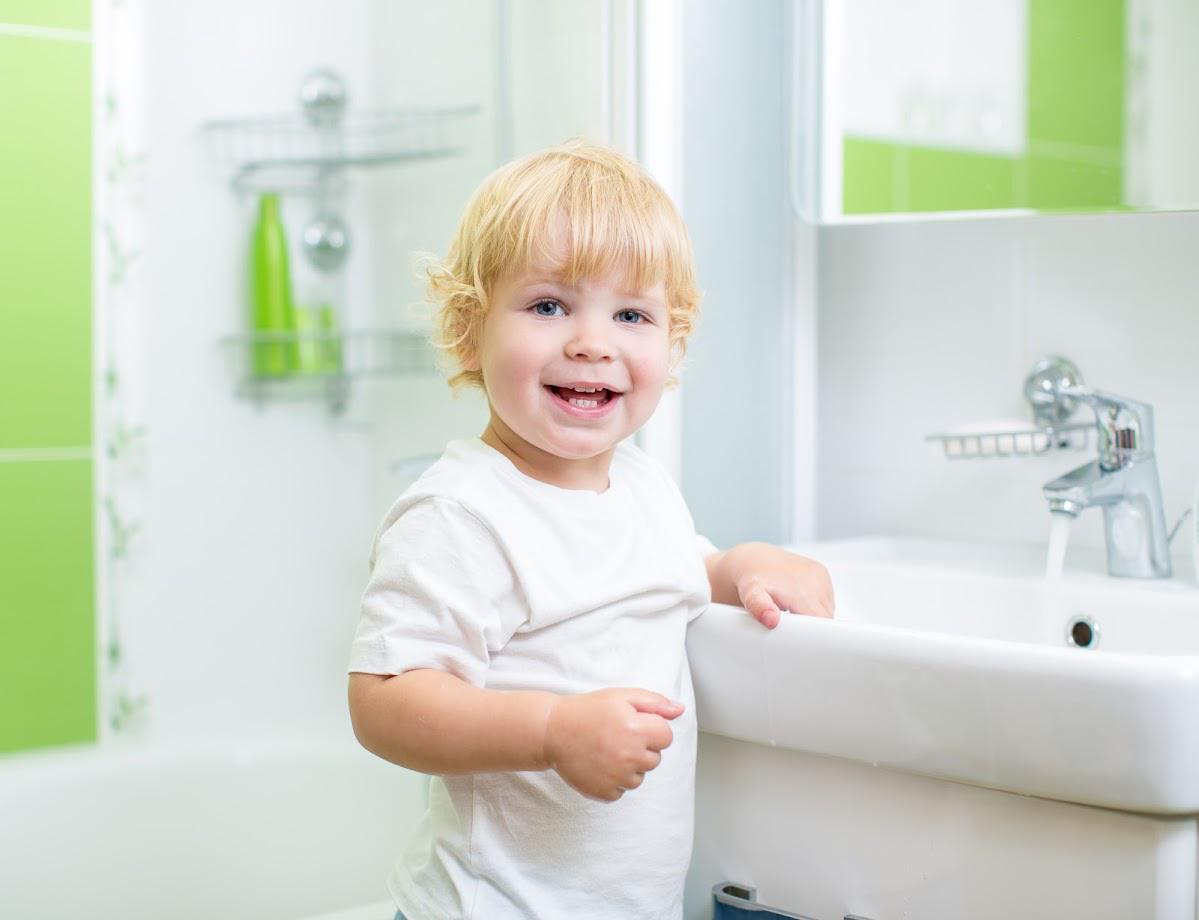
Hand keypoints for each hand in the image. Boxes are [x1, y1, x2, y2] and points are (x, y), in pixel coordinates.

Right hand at [543, 688, 681, 801]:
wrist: (552, 732)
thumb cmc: (588, 711)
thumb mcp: (621, 696)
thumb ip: (654, 703)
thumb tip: (680, 710)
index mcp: (637, 729)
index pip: (666, 737)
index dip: (651, 729)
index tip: (633, 724)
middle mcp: (630, 756)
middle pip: (655, 759)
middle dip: (641, 748)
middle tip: (617, 736)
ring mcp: (617, 777)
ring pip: (640, 777)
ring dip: (629, 766)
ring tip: (607, 750)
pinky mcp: (605, 792)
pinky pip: (622, 790)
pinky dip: (614, 781)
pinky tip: (599, 765)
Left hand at [722, 542, 834, 627]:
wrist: (753, 559)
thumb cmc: (752, 579)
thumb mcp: (750, 594)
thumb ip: (759, 607)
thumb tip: (771, 620)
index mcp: (804, 591)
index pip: (821, 626)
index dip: (811, 636)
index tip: (797, 640)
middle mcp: (816, 581)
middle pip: (825, 619)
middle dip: (811, 628)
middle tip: (788, 625)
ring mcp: (821, 576)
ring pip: (827, 611)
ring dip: (814, 617)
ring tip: (790, 610)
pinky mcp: (822, 573)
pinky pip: (826, 599)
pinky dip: (815, 606)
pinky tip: (796, 602)